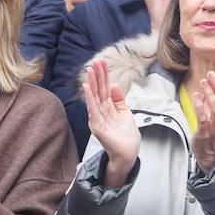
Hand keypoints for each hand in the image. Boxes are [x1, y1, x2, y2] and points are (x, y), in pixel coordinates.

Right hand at [84, 58, 138, 186]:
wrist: (128, 152)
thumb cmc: (126, 135)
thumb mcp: (124, 112)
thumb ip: (119, 99)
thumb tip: (113, 85)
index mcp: (108, 108)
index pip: (104, 88)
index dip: (103, 75)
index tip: (101, 62)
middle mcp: (101, 111)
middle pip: (98, 90)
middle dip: (97, 75)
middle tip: (95, 61)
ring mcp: (98, 118)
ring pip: (94, 97)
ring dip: (92, 83)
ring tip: (90, 70)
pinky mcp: (97, 126)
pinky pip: (93, 110)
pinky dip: (90, 99)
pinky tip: (87, 88)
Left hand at [190, 69, 214, 174]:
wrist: (207, 153)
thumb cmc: (212, 131)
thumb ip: (212, 101)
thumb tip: (205, 86)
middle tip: (211, 74)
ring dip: (210, 94)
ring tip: (203, 82)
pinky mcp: (204, 133)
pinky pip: (203, 118)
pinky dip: (199, 106)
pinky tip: (196, 96)